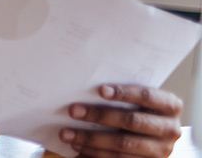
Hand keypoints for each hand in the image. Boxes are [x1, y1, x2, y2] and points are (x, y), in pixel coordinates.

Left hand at [60, 84, 182, 157]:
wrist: (150, 136)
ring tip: (67, 133)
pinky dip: (95, 153)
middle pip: (132, 121)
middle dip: (100, 115)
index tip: (100, 90)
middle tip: (73, 110)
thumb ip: (121, 94)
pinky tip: (78, 147)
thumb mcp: (137, 100)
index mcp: (170, 106)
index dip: (125, 93)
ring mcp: (160, 150)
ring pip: (123, 145)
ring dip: (91, 139)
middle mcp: (170, 129)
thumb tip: (86, 86)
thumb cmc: (137, 109)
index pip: (147, 96)